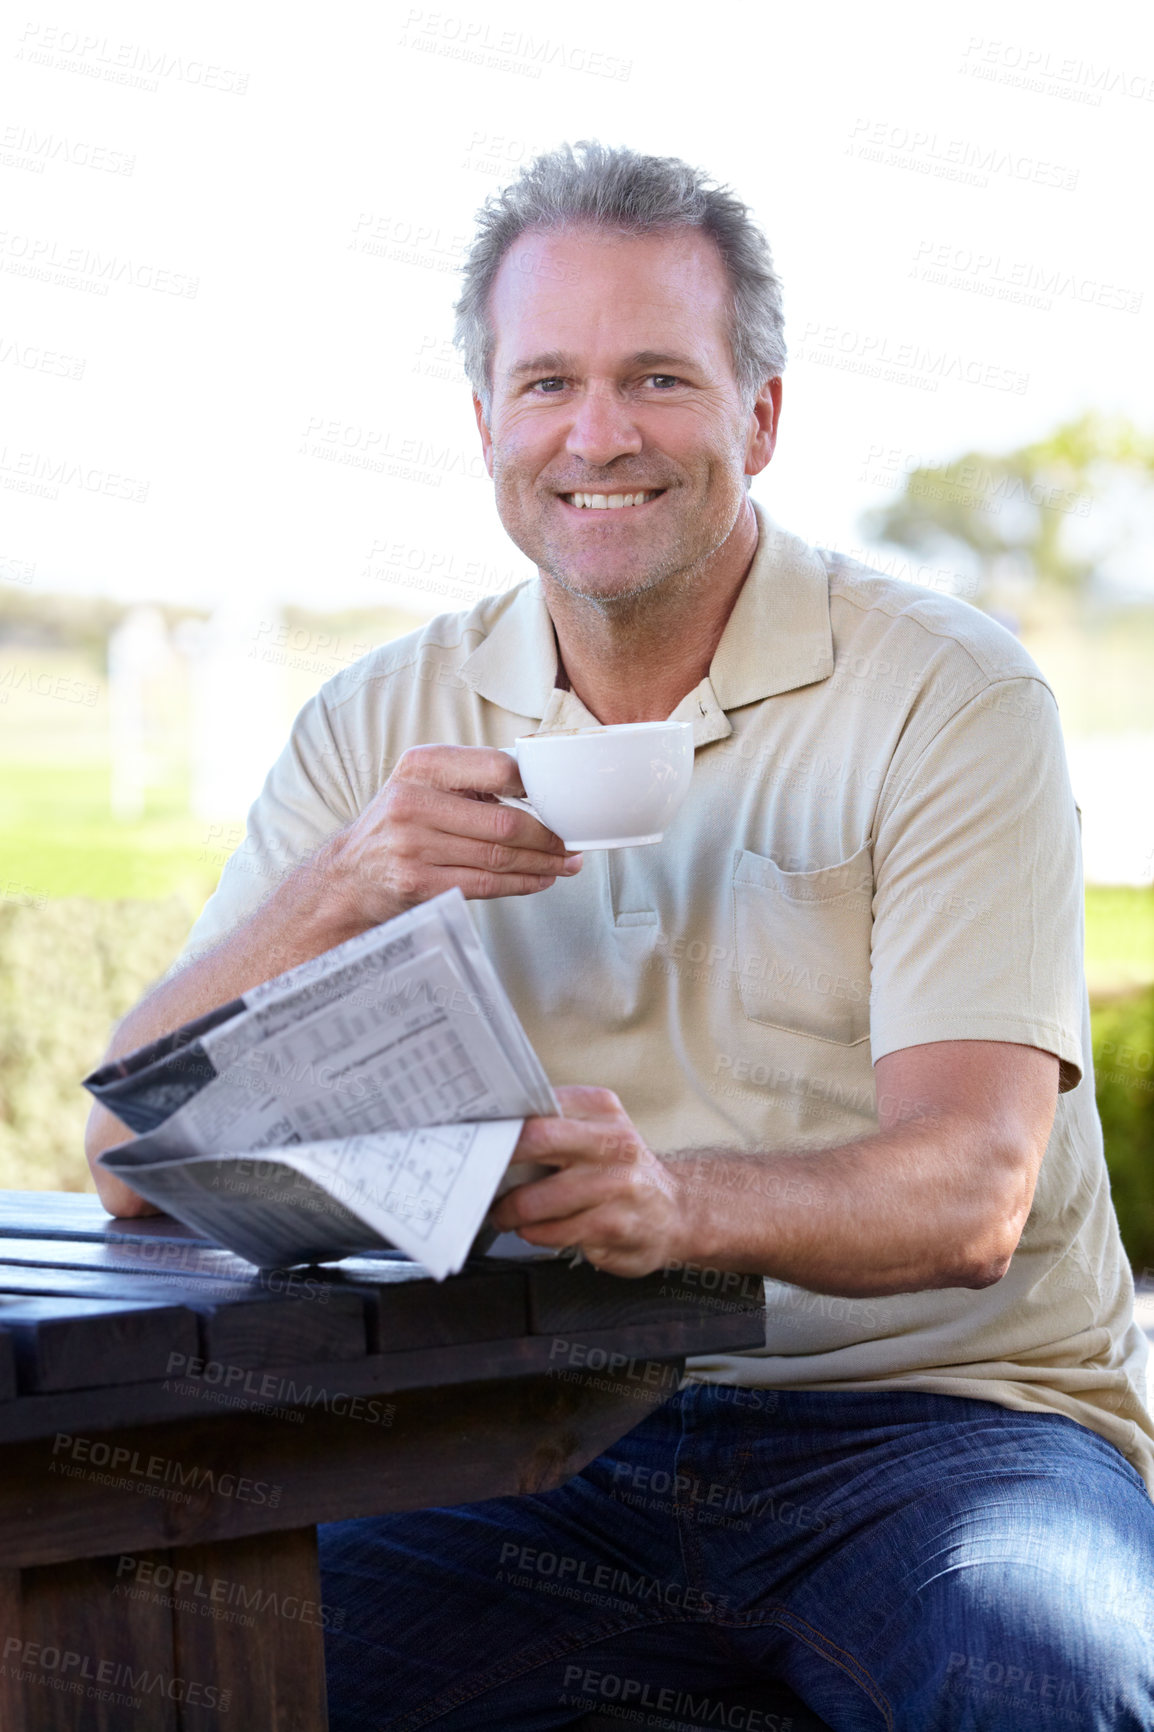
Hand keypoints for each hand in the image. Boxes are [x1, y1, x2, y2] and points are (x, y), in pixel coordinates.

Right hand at [318, 744, 581, 927]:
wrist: (349, 877)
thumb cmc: (399, 826)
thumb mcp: (423, 785)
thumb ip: (471, 780)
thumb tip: (543, 790)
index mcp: (421, 766)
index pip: (497, 768)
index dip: (538, 786)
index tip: (561, 800)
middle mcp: (412, 802)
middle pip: (504, 822)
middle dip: (549, 837)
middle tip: (572, 843)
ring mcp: (412, 846)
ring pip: (498, 857)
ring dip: (542, 864)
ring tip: (565, 864)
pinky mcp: (417, 884)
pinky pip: (485, 885)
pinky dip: (520, 884)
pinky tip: (539, 880)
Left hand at [489, 1086, 685, 1276]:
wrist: (677, 1212)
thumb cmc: (621, 1172)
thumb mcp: (598, 1131)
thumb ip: (555, 1124)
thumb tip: (494, 1130)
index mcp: (602, 1110)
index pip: (538, 1104)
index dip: (502, 1121)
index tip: (478, 1134)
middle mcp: (614, 1143)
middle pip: (536, 1140)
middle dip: (497, 1162)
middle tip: (480, 1176)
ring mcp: (616, 1186)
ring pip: (536, 1199)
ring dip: (510, 1212)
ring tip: (506, 1213)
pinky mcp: (614, 1226)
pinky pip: (552, 1232)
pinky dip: (534, 1233)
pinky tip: (536, 1230)